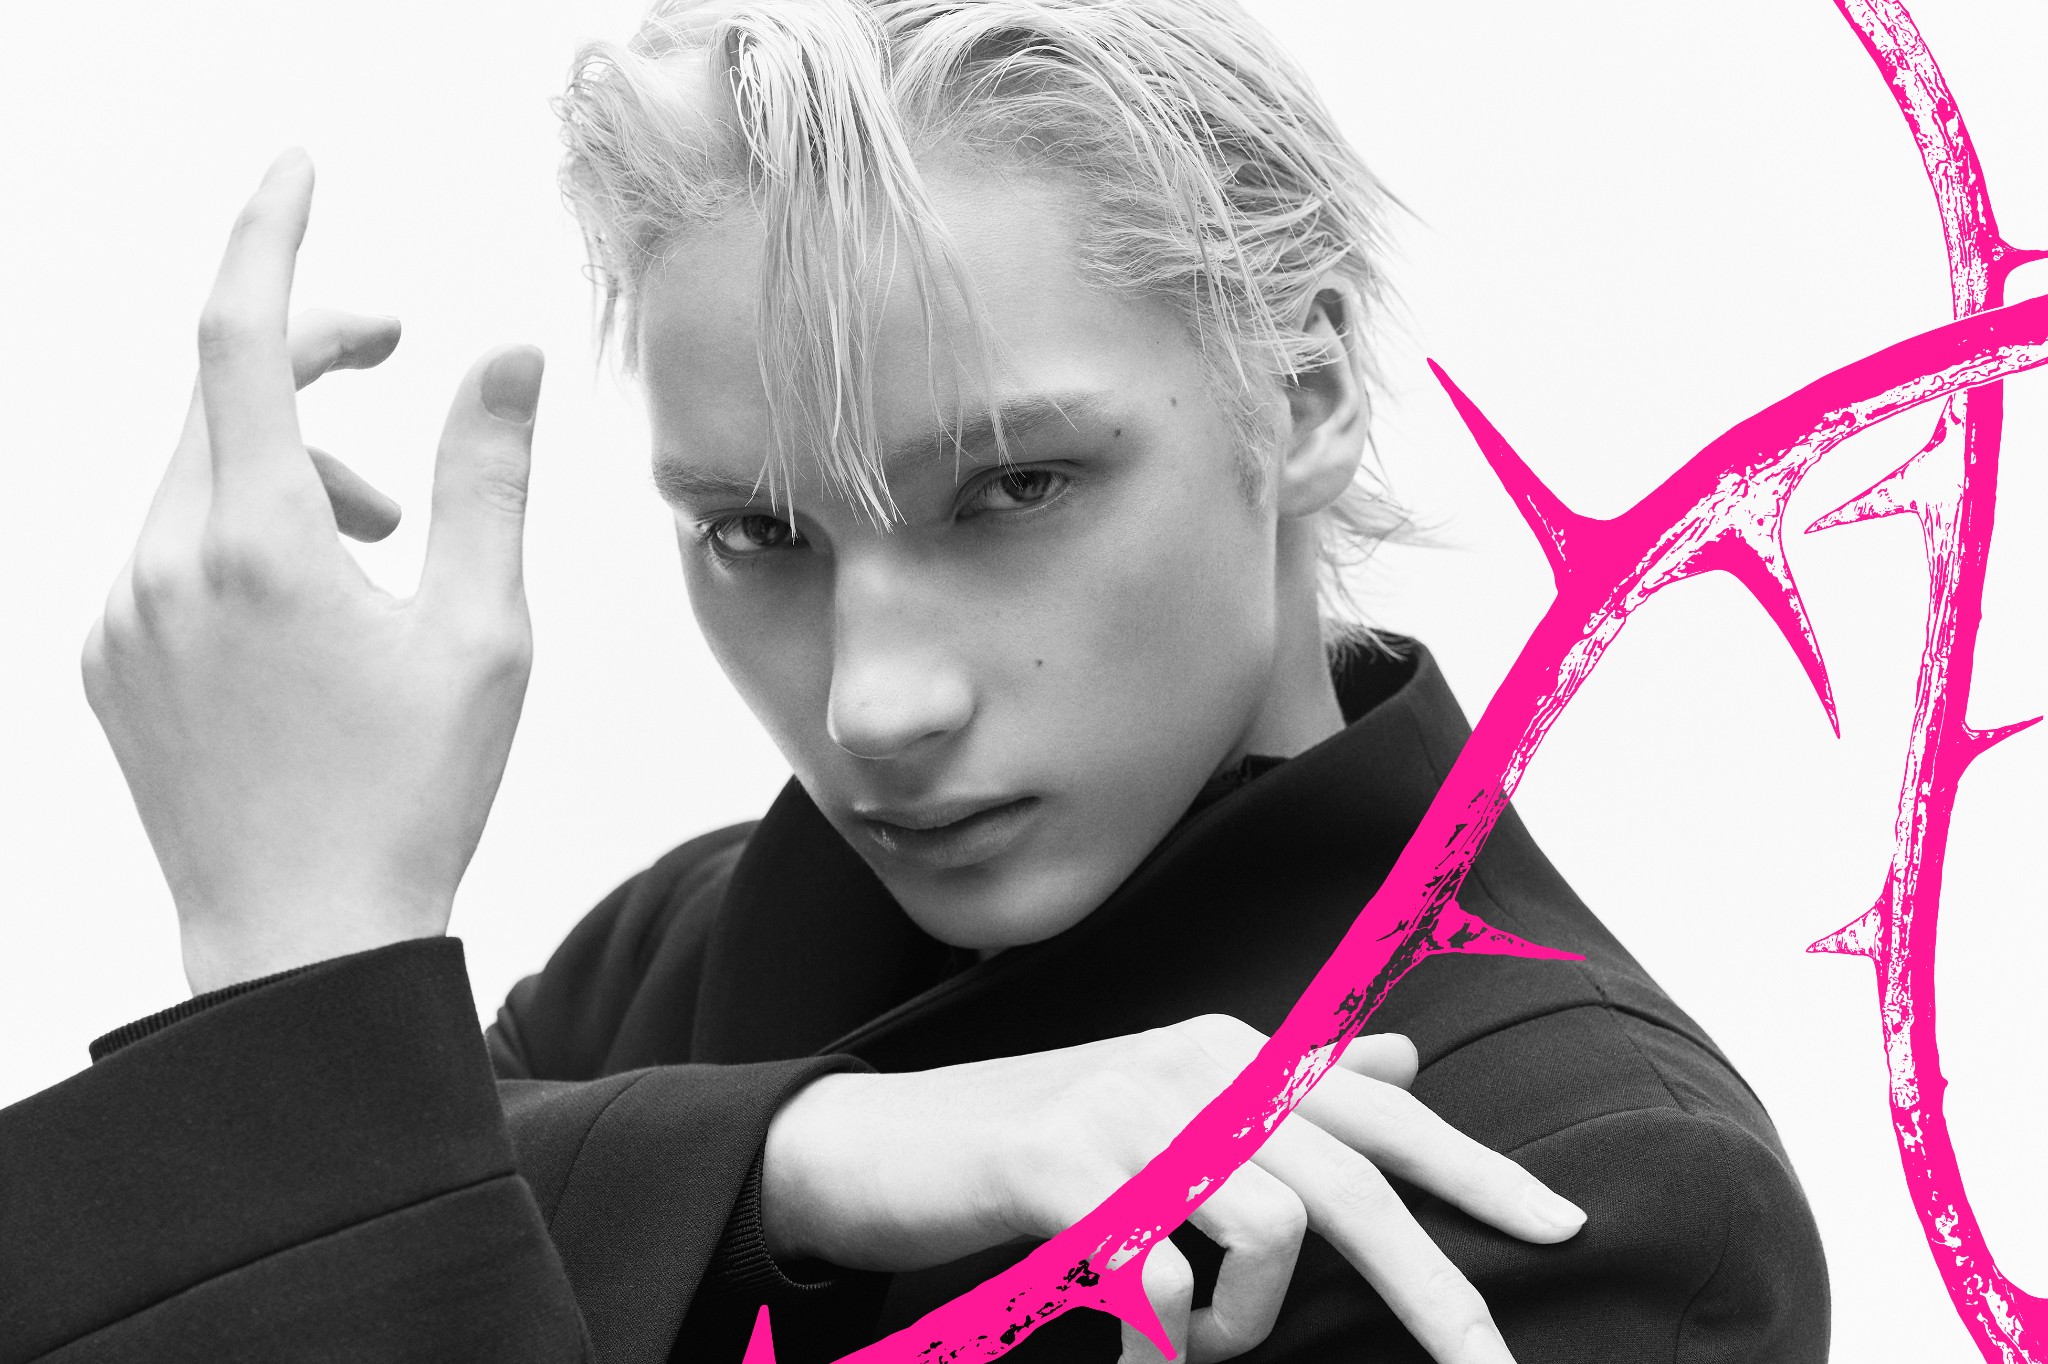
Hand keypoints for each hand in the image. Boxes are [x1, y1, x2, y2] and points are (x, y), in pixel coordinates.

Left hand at [81, 149, 544, 994]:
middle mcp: (161, 565)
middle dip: (309, 352)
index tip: (301, 168)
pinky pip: (168, 545)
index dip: (272, 234)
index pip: (238, 335)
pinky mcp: (109, 662)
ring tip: (383, 532)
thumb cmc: (408, 797)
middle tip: (398, 348)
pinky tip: (316, 603)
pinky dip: (243, 530)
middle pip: (219, 394)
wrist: (302, 946)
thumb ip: (488, 477)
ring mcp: (121, 617)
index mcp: (258, 545)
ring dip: (290, 461)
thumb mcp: (484, 632)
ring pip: (198, 474)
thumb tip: (507, 356)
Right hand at [763, 1016, 1581, 1363]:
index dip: (1476, 1169)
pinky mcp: (1065, 1168)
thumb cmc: (1037, 1140)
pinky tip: (1136, 1358)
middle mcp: (1195, 1067)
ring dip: (1244, 1330)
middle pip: (1355, 1183)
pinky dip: (1166, 1347)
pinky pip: (1168, 1284)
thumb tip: (1400, 1060)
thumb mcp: (1170, 1103)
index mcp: (1230, 1052)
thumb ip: (1288, 1087)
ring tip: (1192, 1349)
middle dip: (1436, 1293)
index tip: (1562, 1230)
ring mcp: (1130, 1111)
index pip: (1380, 1110)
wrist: (880, 1144)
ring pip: (1270, 1239)